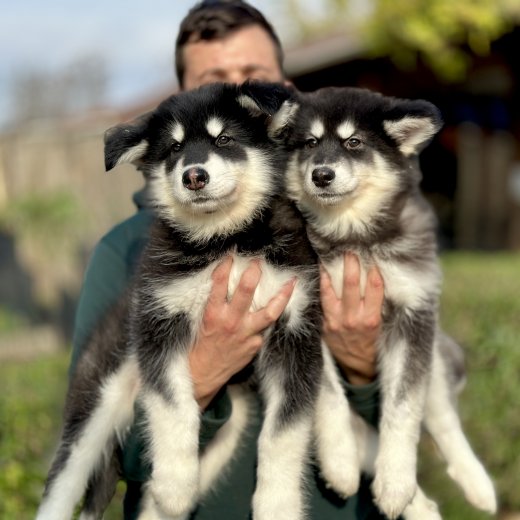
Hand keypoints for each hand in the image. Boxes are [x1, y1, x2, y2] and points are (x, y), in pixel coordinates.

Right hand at [189, 256, 295, 408]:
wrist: (203, 372)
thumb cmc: (200, 343)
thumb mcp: (201, 319)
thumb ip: (215, 301)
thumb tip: (226, 278)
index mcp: (213, 313)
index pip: (219, 283)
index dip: (226, 265)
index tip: (232, 254)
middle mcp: (231, 321)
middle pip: (246, 291)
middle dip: (255, 272)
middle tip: (260, 260)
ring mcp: (245, 334)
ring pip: (269, 312)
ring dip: (282, 296)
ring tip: (292, 282)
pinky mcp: (255, 345)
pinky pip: (266, 328)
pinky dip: (271, 317)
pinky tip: (281, 307)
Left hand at [320, 253, 383, 385]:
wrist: (357, 366)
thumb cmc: (373, 342)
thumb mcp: (382, 325)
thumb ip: (377, 304)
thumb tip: (376, 276)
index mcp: (371, 320)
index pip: (375, 289)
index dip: (374, 271)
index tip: (372, 258)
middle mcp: (353, 319)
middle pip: (351, 286)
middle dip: (351, 265)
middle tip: (350, 249)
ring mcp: (336, 321)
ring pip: (331, 291)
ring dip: (331, 271)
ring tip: (330, 255)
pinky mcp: (324, 324)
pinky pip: (322, 300)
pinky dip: (321, 284)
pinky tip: (320, 271)